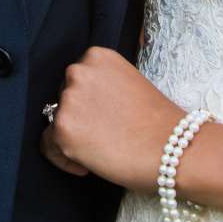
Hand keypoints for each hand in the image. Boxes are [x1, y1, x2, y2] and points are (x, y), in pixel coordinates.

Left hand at [40, 46, 185, 192]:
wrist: (174, 148)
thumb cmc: (158, 122)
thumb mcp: (129, 84)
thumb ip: (103, 86)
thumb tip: (85, 104)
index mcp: (97, 56)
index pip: (76, 80)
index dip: (88, 103)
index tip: (104, 119)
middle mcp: (78, 72)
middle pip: (63, 99)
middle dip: (79, 118)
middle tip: (104, 137)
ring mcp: (68, 100)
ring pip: (54, 122)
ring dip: (72, 138)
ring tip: (101, 150)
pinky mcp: (62, 130)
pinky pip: (48, 147)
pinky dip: (63, 159)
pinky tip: (86, 166)